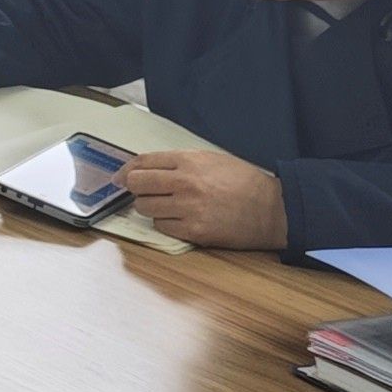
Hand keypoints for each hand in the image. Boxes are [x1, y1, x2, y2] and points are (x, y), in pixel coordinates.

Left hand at [116, 148, 288, 250]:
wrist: (273, 209)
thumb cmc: (243, 183)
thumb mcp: (211, 160)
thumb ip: (178, 162)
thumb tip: (144, 169)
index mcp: (189, 160)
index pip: (142, 162)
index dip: (126, 170)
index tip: (119, 177)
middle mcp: (185, 182)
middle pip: (136, 185)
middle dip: (135, 189)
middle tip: (144, 193)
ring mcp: (188, 208)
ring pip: (145, 208)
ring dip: (151, 207)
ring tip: (169, 206)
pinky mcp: (194, 231)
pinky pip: (162, 227)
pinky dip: (166, 224)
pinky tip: (181, 220)